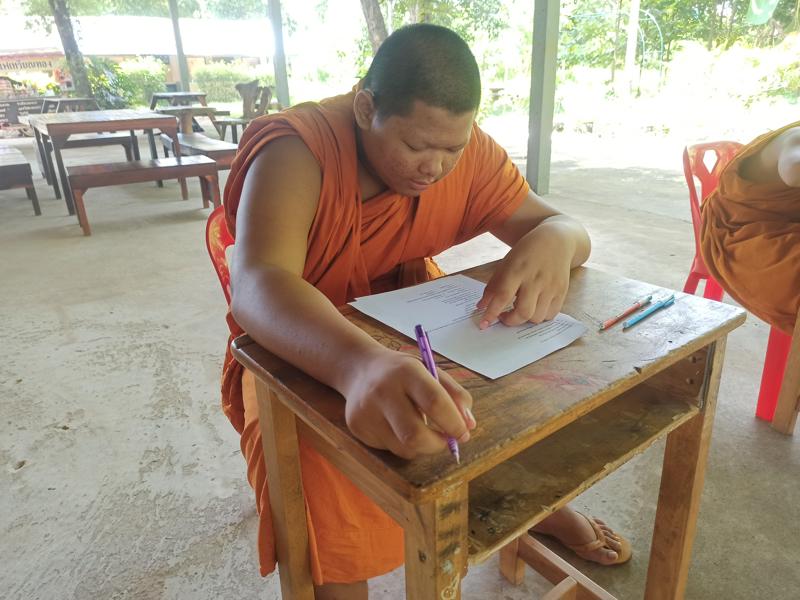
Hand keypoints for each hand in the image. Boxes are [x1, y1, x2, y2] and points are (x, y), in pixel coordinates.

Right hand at [342, 349, 475, 458]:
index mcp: (407, 371)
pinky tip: (397, 426)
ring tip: (420, 428)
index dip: (454, 423)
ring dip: (421, 446)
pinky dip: (402, 444)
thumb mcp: (431, 371)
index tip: (463, 433)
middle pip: (414, 434)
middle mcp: (383, 390)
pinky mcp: (357, 427)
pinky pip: (389, 448)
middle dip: (437, 445)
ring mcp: (366, 411)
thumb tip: (469, 425)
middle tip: (446, 441)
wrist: (360, 369)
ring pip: (403, 448)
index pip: (434, 402)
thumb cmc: (403, 372)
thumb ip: (455, 394)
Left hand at [477, 229, 572, 327]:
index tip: (484, 323)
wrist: (555, 240)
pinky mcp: (562, 291)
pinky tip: (534, 307)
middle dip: (510, 321)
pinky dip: (540, 316)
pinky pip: (550, 315)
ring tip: (519, 308)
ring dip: (525, 319)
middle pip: (523, 312)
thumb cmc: (526, 253)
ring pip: (537, 317)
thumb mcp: (506, 264)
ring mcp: (551, 286)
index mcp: (517, 269)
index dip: (492, 312)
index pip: (503, 295)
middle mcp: (536, 279)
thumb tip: (481, 307)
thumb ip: (493, 286)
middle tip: (503, 317)